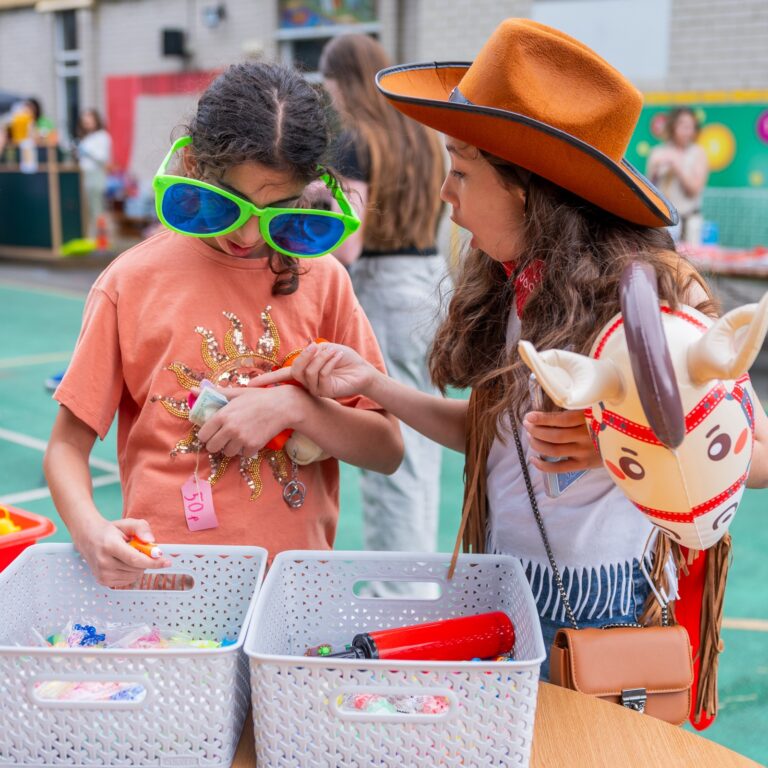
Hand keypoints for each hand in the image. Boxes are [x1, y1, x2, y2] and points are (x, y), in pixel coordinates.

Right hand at [74, 518, 170, 587]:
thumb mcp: (127, 523)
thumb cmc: (111, 531)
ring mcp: (102, 574)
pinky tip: (124, 562)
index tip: (167, 562)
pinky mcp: (102, 581)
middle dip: (146, 560)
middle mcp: (104, 562)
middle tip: (139, 549)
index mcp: (110, 546)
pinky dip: (132, 572)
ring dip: (139, 566)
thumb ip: (142, 528)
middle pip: (137, 568)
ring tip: (127, 554)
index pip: (135, 559)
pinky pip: (128, 580)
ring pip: (134, 575)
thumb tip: (151, 541)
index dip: (153, 562)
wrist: (89, 538)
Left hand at [196, 384, 298, 456]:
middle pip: (212, 447)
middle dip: (217, 443)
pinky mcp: (253, 446)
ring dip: (232, 447)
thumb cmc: (258, 398)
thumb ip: (214, 393)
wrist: (282, 406)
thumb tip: (192, 390)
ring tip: (240, 437)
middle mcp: (230, 429)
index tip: (213, 432)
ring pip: (227, 453)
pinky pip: (242, 455)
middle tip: (224, 437)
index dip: (207, 434)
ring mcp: (241, 439)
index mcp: (222, 415)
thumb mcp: (236, 393)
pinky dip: (246, 449)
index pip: (202, 435)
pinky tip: (251, 438)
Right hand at [249, 342, 376, 399]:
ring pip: (307, 374)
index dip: (266, 381)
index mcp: (303, 374)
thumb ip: (310, 353)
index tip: (248, 388)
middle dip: (304, 357)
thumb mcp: (324, 351)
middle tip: (315, 347)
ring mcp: (315, 390)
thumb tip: (303, 352)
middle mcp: (306, 384)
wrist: (362, 370)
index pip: (281, 378)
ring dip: (320, 358)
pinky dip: (328, 362)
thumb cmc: (344, 359)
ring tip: (333, 351)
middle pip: (294, 372)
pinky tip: (338, 356)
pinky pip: (320, 376)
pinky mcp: (326, 393)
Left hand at [523, 410, 601, 472]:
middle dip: (536, 430)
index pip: (561, 420)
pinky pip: (560, 468)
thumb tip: (550, 410)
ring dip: (537, 444)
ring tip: (529, 437)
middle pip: (554, 435)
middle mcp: (587, 436)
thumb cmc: (606, 421)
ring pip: (554, 450)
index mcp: (590, 419)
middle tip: (527, 425)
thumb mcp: (597, 409)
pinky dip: (543, 466)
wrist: (628, 441)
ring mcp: (585, 452)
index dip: (542, 419)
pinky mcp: (585, 464)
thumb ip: (577, 408)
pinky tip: (533, 459)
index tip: (529, 416)